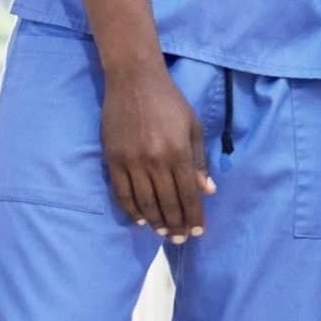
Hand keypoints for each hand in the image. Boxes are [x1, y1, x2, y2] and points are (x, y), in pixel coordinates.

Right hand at [101, 61, 213, 238]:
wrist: (134, 81)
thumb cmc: (170, 102)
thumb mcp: (193, 127)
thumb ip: (199, 161)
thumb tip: (208, 191)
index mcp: (178, 152)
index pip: (188, 194)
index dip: (194, 215)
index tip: (198, 231)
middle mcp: (154, 161)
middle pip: (167, 202)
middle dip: (176, 224)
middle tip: (181, 239)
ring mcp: (131, 161)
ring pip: (144, 202)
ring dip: (155, 221)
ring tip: (164, 233)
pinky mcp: (113, 159)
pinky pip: (122, 193)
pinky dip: (131, 210)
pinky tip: (140, 219)